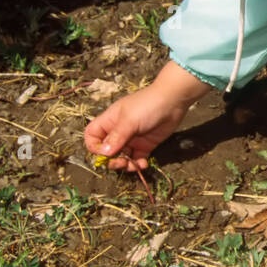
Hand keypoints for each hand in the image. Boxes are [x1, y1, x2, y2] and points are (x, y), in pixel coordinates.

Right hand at [83, 62, 210, 170]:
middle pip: (107, 151)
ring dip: (125, 165)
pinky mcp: (145, 145)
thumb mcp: (129, 121)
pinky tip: (143, 164)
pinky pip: (137, 159)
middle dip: (111, 160)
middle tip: (121, 163)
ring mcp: (132, 139)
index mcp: (109, 122)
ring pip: (121, 157)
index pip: (92, 136)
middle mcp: (118, 131)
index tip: (104, 153)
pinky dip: (138, 165)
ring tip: (133, 165)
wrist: (173, 101)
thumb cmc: (147, 105)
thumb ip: (116, 137)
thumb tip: (104, 153)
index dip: (94, 147)